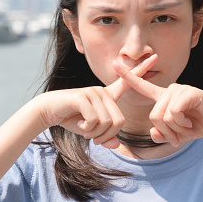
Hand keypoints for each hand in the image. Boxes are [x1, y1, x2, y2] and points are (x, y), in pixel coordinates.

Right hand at [36, 54, 157, 148]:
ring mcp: (93, 92)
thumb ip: (105, 136)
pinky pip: (94, 120)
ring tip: (85, 130)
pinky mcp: (83, 97)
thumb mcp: (91, 130)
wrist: (48, 111)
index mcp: (108, 95)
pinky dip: (87, 129)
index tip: (155, 57)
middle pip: (119, 121)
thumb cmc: (71, 118)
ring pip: (107, 122)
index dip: (141, 70)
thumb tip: (117, 145)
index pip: (128, 81)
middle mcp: (102, 91)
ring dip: (95, 134)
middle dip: (106, 135)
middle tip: (94, 138)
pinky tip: (79, 126)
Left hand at [113, 60, 202, 146]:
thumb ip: (163, 135)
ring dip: (176, 129)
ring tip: (188, 128)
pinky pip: (174, 112)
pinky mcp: (190, 92)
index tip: (114, 64)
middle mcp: (170, 90)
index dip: (128, 76)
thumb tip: (153, 134)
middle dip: (166, 132)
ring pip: (163, 116)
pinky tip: (191, 123)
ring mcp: (180, 89)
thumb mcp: (177, 134)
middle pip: (154, 115)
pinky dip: (182, 123)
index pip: (143, 85)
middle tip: (178, 137)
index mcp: (164, 97)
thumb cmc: (199, 125)